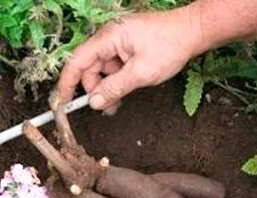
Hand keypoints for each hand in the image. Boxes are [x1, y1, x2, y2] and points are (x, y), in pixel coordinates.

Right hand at [57, 6, 202, 110]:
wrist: (193, 31)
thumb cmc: (170, 46)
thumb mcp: (140, 74)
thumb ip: (114, 89)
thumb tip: (94, 102)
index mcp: (107, 38)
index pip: (76, 62)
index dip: (67, 84)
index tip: (62, 104)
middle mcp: (108, 37)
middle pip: (89, 67)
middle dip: (94, 89)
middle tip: (106, 108)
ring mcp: (117, 41)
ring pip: (102, 69)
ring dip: (107, 87)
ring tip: (118, 102)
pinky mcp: (126, 45)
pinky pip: (113, 65)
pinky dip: (116, 80)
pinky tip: (125, 90)